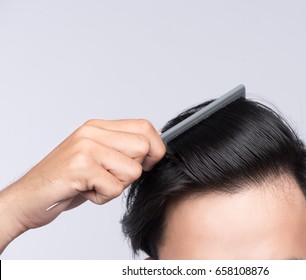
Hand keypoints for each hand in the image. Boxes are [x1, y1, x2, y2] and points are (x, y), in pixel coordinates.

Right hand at [0, 119, 165, 252]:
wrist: (29, 197)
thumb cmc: (66, 180)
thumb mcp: (96, 156)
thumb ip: (121, 148)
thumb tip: (155, 150)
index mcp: (98, 127)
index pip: (145, 127)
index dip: (155, 148)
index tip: (146, 164)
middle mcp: (92, 132)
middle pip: (144, 146)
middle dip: (135, 170)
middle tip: (112, 176)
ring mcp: (86, 148)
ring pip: (133, 170)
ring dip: (117, 185)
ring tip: (95, 184)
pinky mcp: (80, 167)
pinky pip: (114, 188)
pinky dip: (103, 197)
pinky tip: (85, 192)